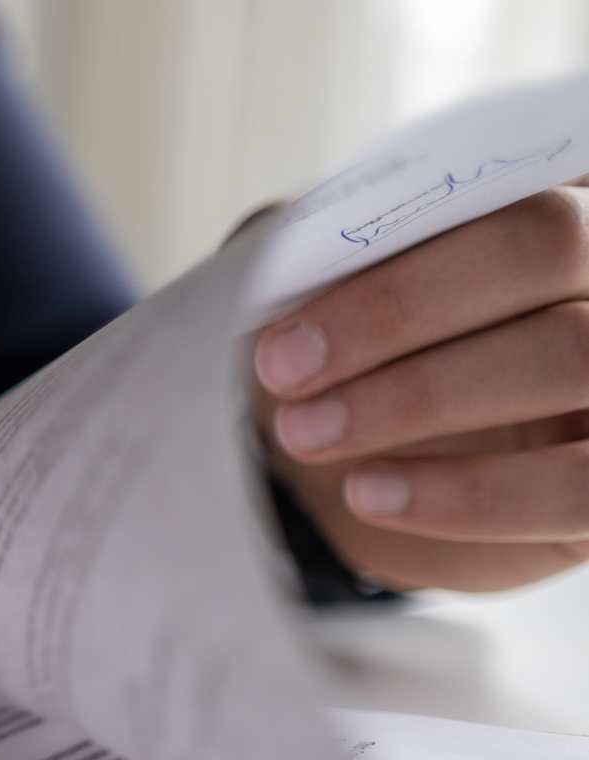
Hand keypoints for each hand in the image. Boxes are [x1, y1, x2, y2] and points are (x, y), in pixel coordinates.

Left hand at [253, 180, 588, 591]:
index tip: (287, 328)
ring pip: (570, 355)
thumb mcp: (340, 271)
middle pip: (549, 248)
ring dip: (418, 397)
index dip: (406, 245)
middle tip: (283, 372)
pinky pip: (576, 484)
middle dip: (398, 312)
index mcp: (562, 181)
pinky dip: (469, 494)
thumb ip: (339, 236)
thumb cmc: (363, 335)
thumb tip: (308, 239)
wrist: (375, 448)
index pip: (510, 182)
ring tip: (306, 433)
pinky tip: (369, 493)